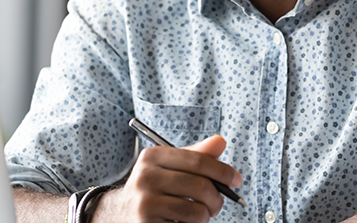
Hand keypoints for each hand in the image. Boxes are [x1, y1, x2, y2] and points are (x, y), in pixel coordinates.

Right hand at [92, 135, 242, 222]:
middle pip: (200, 187)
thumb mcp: (170, 167)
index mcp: (153, 156)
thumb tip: (220, 142)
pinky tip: (182, 222)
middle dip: (217, 199)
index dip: (222, 170)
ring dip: (205, 216)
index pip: (197, 160)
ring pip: (196, 211)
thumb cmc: (153, 188)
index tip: (236, 180)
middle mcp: (145, 177)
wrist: (120, 213)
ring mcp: (145, 203)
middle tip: (217, 204)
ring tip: (198, 214)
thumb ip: (196, 155)